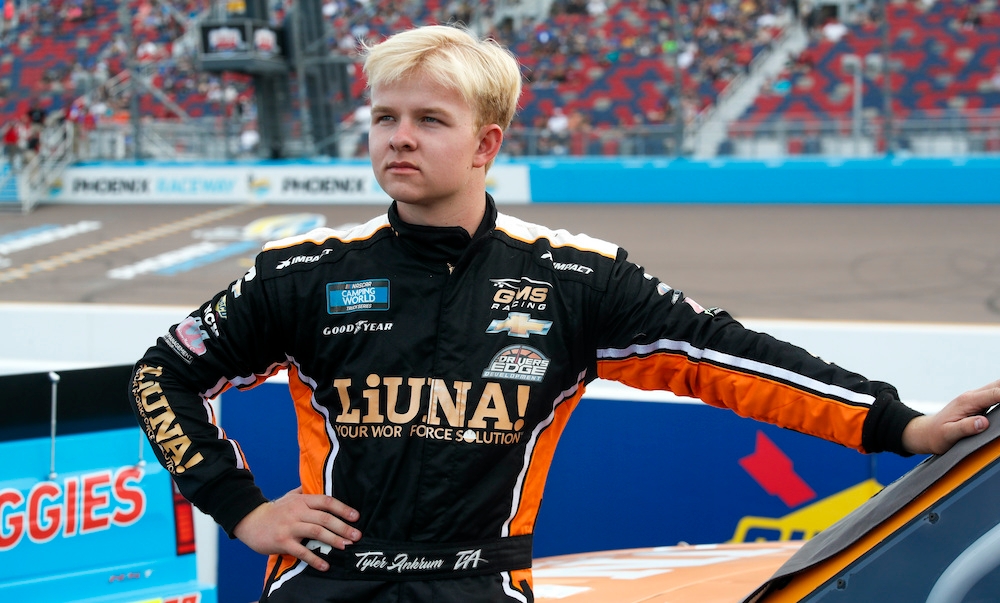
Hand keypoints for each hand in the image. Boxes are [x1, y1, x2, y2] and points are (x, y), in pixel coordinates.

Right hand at [233, 487, 361, 570]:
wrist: (250, 521)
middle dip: (343, 527)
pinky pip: (301, 551)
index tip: (356, 517)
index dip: (342, 508)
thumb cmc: (275, 510)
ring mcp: (290, 527)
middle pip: (324, 518)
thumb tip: (322, 485)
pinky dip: (314, 559)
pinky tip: (325, 565)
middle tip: (356, 536)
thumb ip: (306, 492)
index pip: (326, 501)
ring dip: (333, 540)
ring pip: (316, 532)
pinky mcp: (283, 542)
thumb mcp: (290, 496)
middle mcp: (297, 512)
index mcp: (302, 500)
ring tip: (345, 547)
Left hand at [902, 380, 999, 454]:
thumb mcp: (948, 434)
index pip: (995, 394)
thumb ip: (965, 428)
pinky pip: (996, 395)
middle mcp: (972, 396)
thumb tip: (982, 423)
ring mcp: (975, 399)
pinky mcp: (977, 403)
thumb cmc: (936, 435)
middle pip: (998, 385)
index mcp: (967, 402)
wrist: (925, 432)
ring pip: (998, 388)